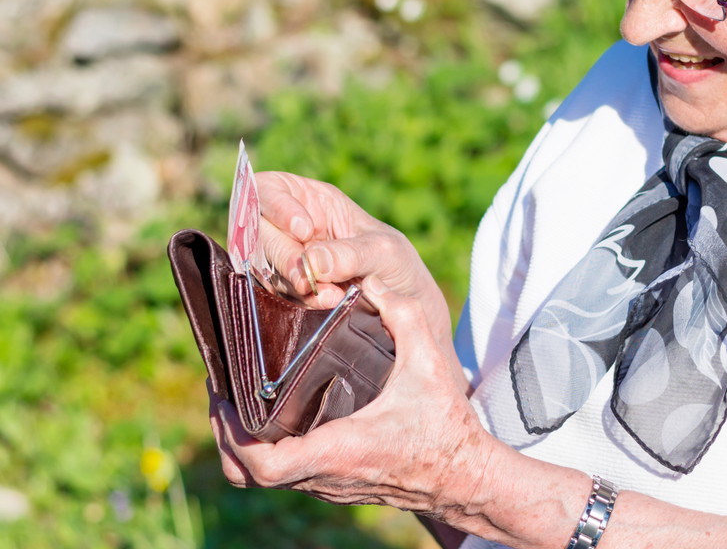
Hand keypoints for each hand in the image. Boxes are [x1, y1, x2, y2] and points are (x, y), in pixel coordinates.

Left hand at [210, 278, 495, 518]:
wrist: (465, 477)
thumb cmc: (446, 427)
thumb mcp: (429, 364)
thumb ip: (403, 316)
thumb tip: (373, 281)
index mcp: (339, 450)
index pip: (265, 465)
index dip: (235, 438)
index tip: (227, 401)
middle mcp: (325, 475)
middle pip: (247, 475)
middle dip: (224, 437)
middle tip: (221, 393)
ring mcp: (327, 485)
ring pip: (260, 480)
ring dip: (241, 446)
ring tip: (238, 403)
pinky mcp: (334, 485)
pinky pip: (282, 477)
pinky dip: (264, 452)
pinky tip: (273, 417)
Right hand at [254, 172, 454, 354]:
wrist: (403, 302)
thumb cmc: (395, 261)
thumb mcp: (382, 250)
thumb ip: (350, 253)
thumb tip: (313, 262)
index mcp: (312, 200)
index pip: (270, 189)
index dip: (277, 206)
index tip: (303, 230)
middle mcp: (292, 226)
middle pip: (259, 230)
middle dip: (283, 255)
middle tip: (309, 278)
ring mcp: (287, 257)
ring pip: (262, 264)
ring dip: (293, 283)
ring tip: (330, 295)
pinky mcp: (288, 287)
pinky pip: (277, 292)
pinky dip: (299, 300)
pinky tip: (326, 302)